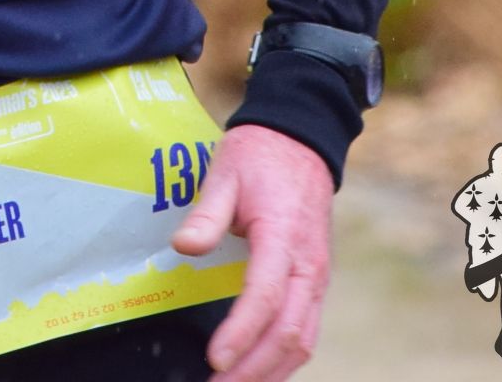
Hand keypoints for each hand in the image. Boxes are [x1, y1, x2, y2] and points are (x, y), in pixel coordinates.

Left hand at [174, 123, 333, 381]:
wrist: (302, 142)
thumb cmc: (259, 158)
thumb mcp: (226, 173)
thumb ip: (206, 213)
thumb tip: (183, 248)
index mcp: (284, 237)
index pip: (266, 296)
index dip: (242, 331)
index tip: (216, 359)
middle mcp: (310, 266)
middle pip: (289, 332)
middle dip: (253, 368)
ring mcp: (318, 278)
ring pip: (303, 340)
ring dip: (270, 371)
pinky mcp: (316, 284)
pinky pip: (306, 331)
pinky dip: (284, 360)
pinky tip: (258, 372)